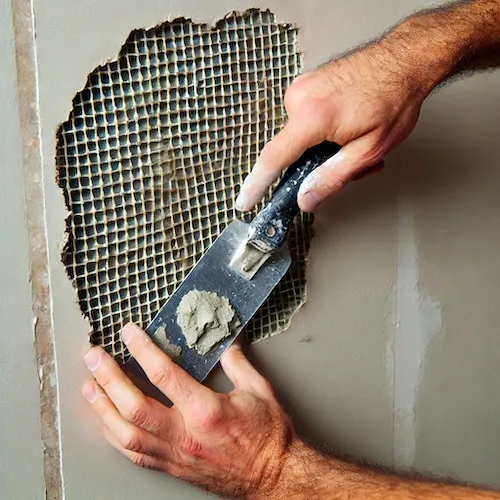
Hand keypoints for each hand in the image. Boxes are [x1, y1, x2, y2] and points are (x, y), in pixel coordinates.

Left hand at [82, 323, 293, 498]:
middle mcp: (185, 435)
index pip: (164, 375)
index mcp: (206, 411)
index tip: (128, 333)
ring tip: (89, 388)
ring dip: (103, 410)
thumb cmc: (269, 437)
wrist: (274, 478)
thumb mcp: (259, 390)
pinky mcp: (173, 467)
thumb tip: (225, 342)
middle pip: (134, 406)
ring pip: (127, 435)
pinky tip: (106, 423)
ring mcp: (176, 454)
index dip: (142, 350)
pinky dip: (115, 437)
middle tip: (94, 358)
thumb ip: (238, 362)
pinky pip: (135, 455)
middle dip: (108, 379)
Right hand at [235, 42, 427, 212]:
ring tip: (355, 141)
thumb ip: (332, 178)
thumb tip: (305, 199)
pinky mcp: (307, 85)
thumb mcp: (368, 150)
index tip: (244, 200)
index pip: (274, 159)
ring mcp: (302, 88)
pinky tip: (348, 127)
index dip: (257, 184)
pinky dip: (324, 132)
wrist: (406, 59)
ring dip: (325, 148)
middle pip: (293, 151)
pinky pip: (305, 120)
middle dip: (318, 164)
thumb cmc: (394, 98)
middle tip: (352, 163)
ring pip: (302, 137)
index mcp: (313, 116)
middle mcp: (300, 98)